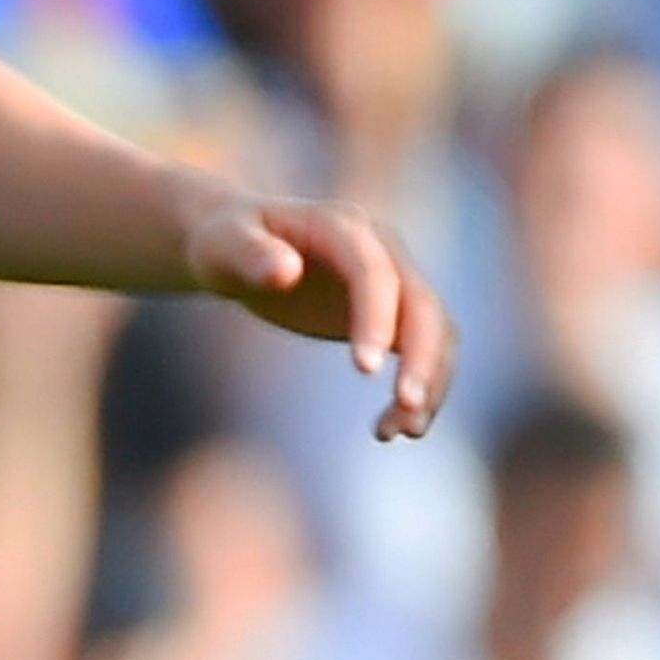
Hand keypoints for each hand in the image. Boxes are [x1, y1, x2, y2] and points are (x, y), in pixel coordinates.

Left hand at [182, 187, 451, 438]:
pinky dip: (420, 389)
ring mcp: (395, 279)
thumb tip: (285, 271)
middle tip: (407, 413)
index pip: (373, 273)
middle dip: (423, 359)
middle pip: (422, 304)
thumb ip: (249, 255)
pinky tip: (388, 430)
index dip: (376, 319)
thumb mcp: (223, 246)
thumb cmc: (226, 243)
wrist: (241, 246)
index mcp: (342, 226)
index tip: (365, 371)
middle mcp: (381, 248)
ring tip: (403, 433)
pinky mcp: (394, 312)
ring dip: (432, 382)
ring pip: (437, 331)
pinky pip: (426, 351)